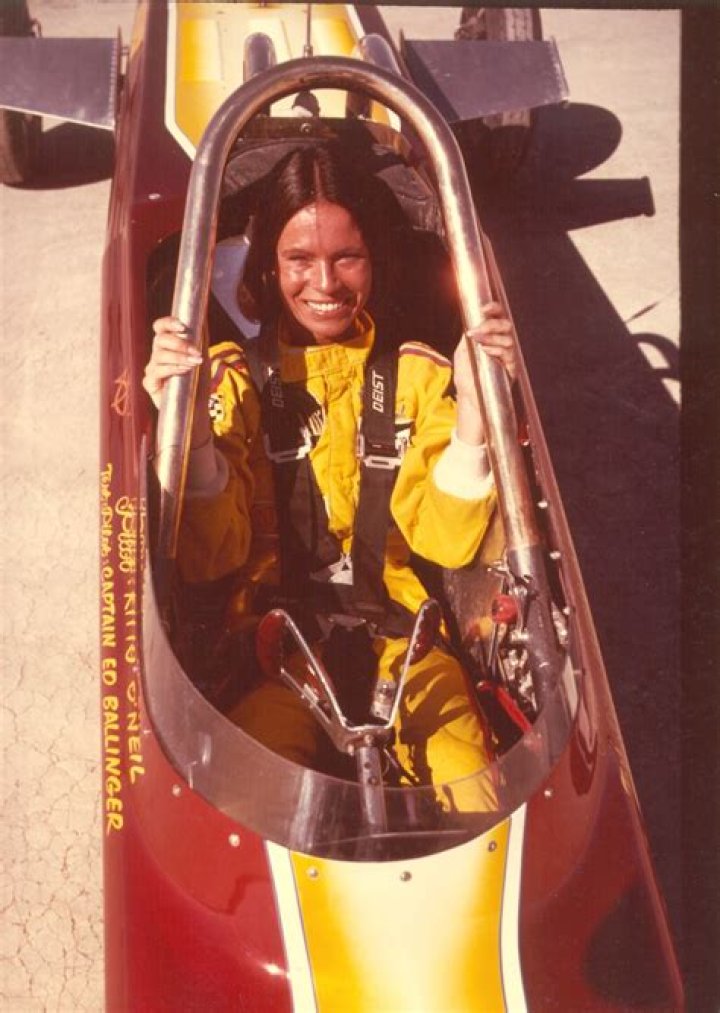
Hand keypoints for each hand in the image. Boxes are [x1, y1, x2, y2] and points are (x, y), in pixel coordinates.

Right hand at [143, 317, 212, 450]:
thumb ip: (201, 339)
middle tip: (195, 351)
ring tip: (194, 363)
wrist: (197, 410)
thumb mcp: (203, 359)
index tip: (182, 326)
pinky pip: (156, 372)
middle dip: (179, 343)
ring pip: (158, 355)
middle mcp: (157, 356)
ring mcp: (152, 370)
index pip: (160, 328)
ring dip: (179, 357)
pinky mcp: (150, 384)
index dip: (168, 323)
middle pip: (159, 339)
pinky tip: (184, 371)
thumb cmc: (199, 384)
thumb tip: (203, 319)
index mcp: (167, 347)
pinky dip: (172, 369)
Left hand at [453, 302, 515, 444]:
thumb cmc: (467, 376)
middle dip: (492, 324)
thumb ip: (467, 338)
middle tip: (478, 331)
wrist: (470, 397)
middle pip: (506, 325)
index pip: (497, 318)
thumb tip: (470, 323)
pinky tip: (487, 352)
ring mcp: (508, 356)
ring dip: (492, 338)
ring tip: (480, 344)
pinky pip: (509, 354)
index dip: (494, 309)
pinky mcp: (511, 368)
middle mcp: (502, 344)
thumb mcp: (462, 353)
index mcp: (491, 337)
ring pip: (509, 338)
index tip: (484, 308)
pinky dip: (497, 350)